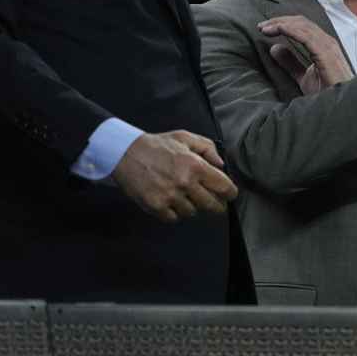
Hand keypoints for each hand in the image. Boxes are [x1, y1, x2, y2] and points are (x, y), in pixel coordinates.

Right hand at [111, 129, 237, 222]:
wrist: (126, 154)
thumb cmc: (158, 145)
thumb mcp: (186, 138)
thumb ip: (208, 149)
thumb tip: (221, 165)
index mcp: (195, 166)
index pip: (224, 187)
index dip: (230, 193)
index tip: (229, 195)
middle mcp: (184, 183)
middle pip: (212, 205)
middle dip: (216, 205)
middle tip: (216, 204)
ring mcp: (169, 197)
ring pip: (192, 212)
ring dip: (192, 206)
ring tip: (185, 196)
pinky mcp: (155, 206)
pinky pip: (174, 218)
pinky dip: (175, 213)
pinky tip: (171, 202)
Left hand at [261, 14, 354, 95]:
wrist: (340, 107)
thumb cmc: (328, 94)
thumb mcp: (304, 77)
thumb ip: (291, 63)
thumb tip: (274, 48)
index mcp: (323, 46)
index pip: (302, 27)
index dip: (283, 24)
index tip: (264, 29)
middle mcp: (327, 43)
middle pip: (302, 23)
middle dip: (280, 21)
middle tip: (261, 26)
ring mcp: (328, 47)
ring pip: (303, 27)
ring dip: (282, 24)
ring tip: (265, 28)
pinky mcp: (326, 54)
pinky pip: (307, 37)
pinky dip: (291, 30)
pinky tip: (279, 29)